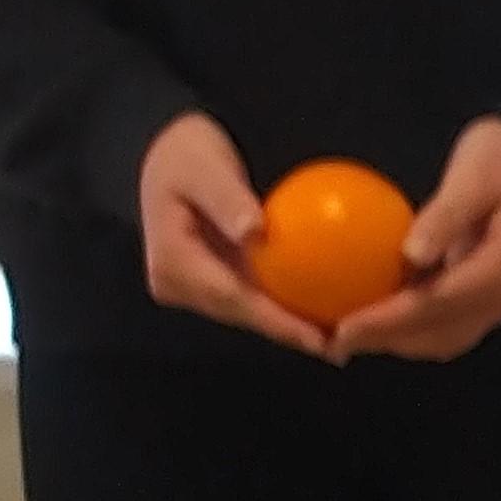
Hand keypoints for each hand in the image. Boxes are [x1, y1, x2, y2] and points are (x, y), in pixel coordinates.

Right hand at [138, 112, 328, 355]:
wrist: (163, 152)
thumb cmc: (185, 154)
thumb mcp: (204, 168)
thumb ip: (228, 199)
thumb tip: (255, 233)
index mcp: (172, 262)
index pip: (230, 298)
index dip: (274, 322)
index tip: (313, 337)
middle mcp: (177, 284)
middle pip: (239, 313)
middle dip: (286, 333)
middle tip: (337, 348)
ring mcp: (191, 284)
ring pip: (245, 310)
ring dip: (286, 325)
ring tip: (334, 339)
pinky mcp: (208, 278)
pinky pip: (249, 294)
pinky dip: (281, 303)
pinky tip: (317, 309)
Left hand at [330, 117, 500, 361]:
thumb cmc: (500, 158)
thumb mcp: (474, 174)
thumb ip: (444, 216)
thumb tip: (411, 255)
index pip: (439, 304)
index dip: (389, 321)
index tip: (343, 327)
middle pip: (439, 334)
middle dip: (385, 341)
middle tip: (333, 341)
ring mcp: (500, 302)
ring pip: (441, 338)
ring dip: (394, 341)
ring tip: (345, 337)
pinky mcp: (486, 299)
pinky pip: (443, 324)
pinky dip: (407, 327)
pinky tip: (372, 316)